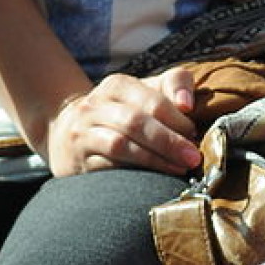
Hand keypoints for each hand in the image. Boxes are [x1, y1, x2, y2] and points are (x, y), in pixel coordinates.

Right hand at [43, 66, 200, 176]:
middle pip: (136, 122)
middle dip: (169, 141)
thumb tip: (188, 103)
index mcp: (117, 85)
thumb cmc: (124, 110)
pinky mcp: (77, 161)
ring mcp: (82, 134)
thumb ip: (174, 84)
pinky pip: (107, 168)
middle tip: (193, 156)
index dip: (177, 118)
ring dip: (154, 159)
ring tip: (179, 168)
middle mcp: (95, 106)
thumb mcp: (147, 90)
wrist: (69, 131)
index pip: (152, 99)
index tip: (195, 132)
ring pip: (120, 145)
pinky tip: (153, 179)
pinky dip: (134, 173)